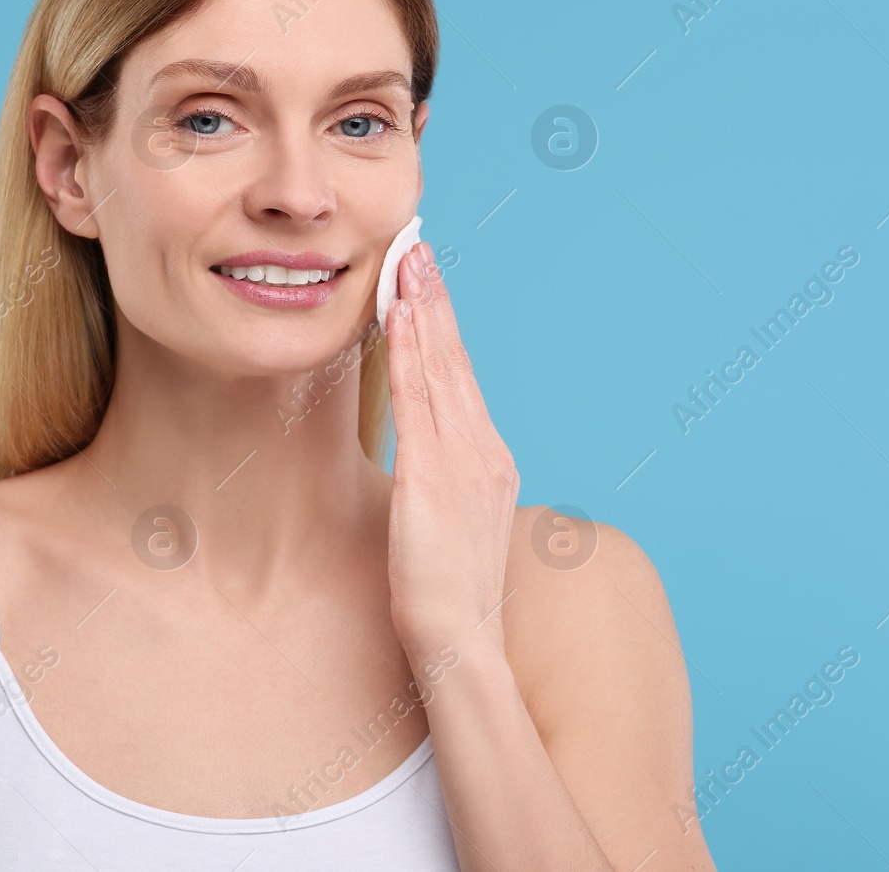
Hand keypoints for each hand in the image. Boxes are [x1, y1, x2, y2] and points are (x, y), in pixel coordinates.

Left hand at [383, 241, 518, 661]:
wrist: (460, 644)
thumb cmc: (448, 595)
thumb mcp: (447, 526)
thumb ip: (441, 485)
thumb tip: (422, 466)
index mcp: (488, 460)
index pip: (460, 377)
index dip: (443, 325)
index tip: (426, 282)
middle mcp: (483, 449)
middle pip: (454, 359)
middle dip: (435, 298)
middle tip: (418, 245)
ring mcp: (463, 460)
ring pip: (439, 367)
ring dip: (423, 309)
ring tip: (408, 261)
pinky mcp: (434, 474)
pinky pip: (420, 397)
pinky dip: (412, 351)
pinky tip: (400, 315)